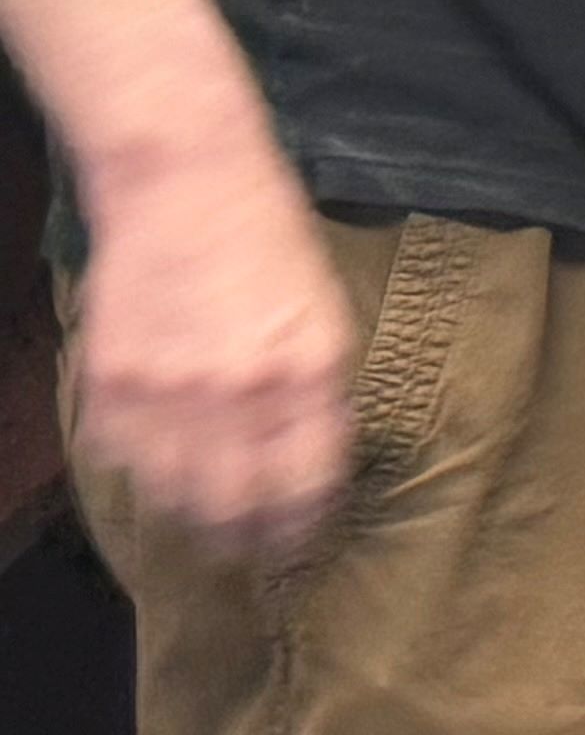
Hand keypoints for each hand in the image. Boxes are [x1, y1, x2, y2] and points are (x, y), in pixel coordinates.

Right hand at [69, 143, 360, 563]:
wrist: (184, 184)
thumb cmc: (268, 244)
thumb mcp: (324, 317)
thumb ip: (317, 393)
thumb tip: (311, 459)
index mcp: (307, 375)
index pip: (306, 485)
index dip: (300, 526)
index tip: (297, 542)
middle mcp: (238, 391)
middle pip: (235, 504)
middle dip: (243, 538)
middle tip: (244, 550)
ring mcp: (167, 388)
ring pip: (172, 493)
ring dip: (188, 515)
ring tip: (200, 523)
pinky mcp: (110, 379)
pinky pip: (121, 455)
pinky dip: (139, 470)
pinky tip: (156, 466)